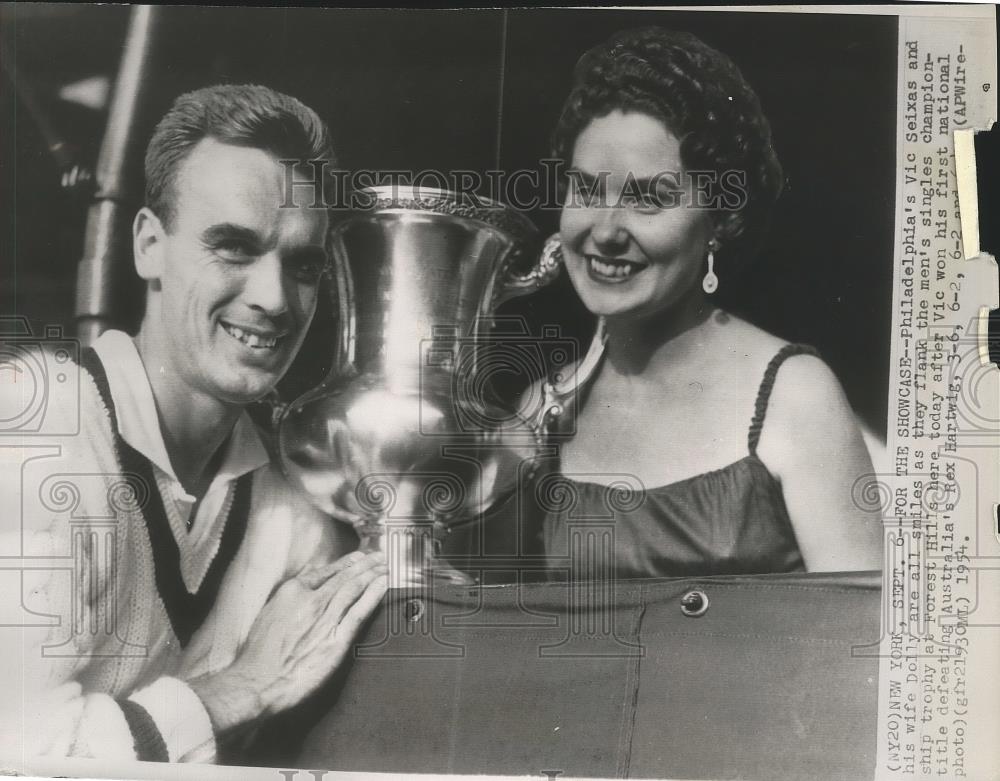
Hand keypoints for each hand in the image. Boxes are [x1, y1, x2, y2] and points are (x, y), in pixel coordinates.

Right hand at [188, 550, 386, 731]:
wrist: (256, 683)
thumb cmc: (256, 657)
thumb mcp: (267, 615)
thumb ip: (286, 600)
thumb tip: (299, 590)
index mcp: (291, 592)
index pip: (325, 572)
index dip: (345, 563)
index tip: (357, 558)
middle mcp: (310, 601)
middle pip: (344, 577)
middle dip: (365, 565)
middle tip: (379, 557)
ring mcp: (325, 619)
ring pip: (355, 589)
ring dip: (373, 575)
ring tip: (385, 567)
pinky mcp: (336, 640)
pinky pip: (360, 611)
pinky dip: (374, 595)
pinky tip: (384, 585)